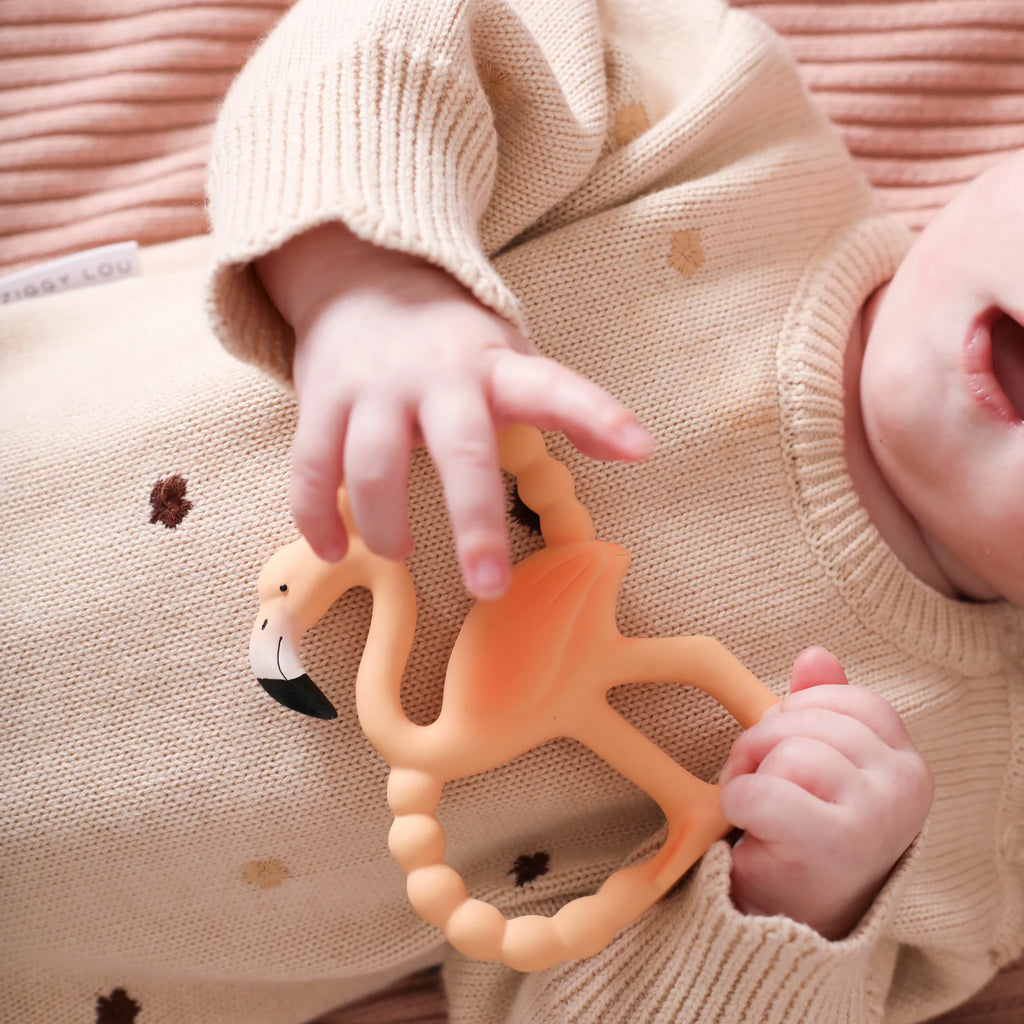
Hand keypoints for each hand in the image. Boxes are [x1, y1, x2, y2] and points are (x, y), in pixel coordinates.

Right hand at [257, 223, 653, 599]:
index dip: (597, 417)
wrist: (361, 280)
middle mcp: (436, 376)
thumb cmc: (453, 343)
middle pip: (460, 451)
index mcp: (494, 367)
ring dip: (385, 524)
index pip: (553, 389)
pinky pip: (312, 468)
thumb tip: (639, 451)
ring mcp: (374, 387)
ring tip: (401, 553)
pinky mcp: (321, 400)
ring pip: (372, 466)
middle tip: (488, 586)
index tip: (641, 448)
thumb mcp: (512, 360)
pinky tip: (333, 550)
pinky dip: (317, 516)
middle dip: (476, 522)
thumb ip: (564, 405)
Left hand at [718, 647, 933, 939]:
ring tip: (755, 808)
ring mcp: (875, 815)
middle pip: (807, 718)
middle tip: (758, 780)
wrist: (793, 923)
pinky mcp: (833, 844)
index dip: (799, 712)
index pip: (848, 698)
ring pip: (787, 751)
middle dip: (763, 742)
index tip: (786, 750)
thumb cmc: (805, 832)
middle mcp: (903, 785)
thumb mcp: (824, 765)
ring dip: (749, 773)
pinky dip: (737, 801)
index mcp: (905, 761)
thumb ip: (824, 709)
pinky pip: (761, 790)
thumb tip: (817, 654)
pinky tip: (746, 825)